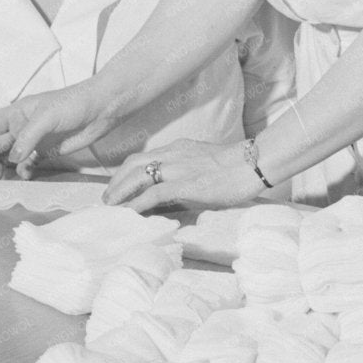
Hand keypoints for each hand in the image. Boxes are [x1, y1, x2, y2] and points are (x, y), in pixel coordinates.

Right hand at [0, 82, 117, 184]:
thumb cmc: (73, 104)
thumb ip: (28, 137)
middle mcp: (22, 126)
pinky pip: (28, 164)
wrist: (102, 109)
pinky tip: (23, 178)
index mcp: (17, 112)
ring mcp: (35, 140)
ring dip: (0, 170)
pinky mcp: (48, 151)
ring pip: (10, 157)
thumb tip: (12, 158)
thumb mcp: (47, 116)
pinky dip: (23, 172)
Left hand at [102, 139, 261, 212]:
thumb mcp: (204, 163)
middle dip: (116, 181)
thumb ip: (188, 171)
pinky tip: (129, 213)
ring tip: (112, 207)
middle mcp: (173, 155)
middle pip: (133, 164)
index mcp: (178, 149)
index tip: (118, 185)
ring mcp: (178, 169)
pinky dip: (137, 203)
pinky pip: (153, 194)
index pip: (143, 157)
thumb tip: (175, 190)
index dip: (126, 172)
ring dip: (120, 192)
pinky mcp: (186, 185)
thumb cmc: (236, 167)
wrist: (254, 162)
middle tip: (108, 198)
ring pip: (138, 176)